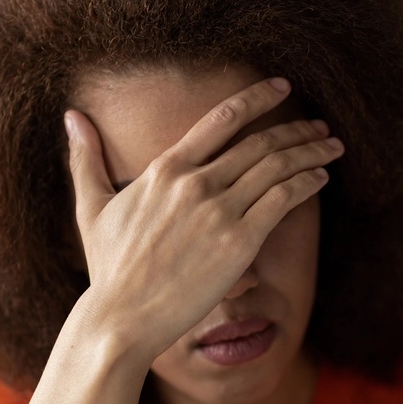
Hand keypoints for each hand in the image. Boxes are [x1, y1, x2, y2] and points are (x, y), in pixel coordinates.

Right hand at [62, 76, 344, 368]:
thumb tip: (71, 116)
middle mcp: (196, 182)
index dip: (257, 97)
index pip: (222, 118)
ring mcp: (219, 210)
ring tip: (331, 146)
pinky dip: (307, 182)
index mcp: (166, 168)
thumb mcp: (91, 206)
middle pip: (259, 141)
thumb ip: (85, 157)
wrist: (123, 317)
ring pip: (277, 166)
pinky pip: (284, 199)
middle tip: (320, 125)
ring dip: (311, 151)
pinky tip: (321, 178)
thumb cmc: (109, 267)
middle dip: (296, 128)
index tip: (281, 87)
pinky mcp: (240, 241)